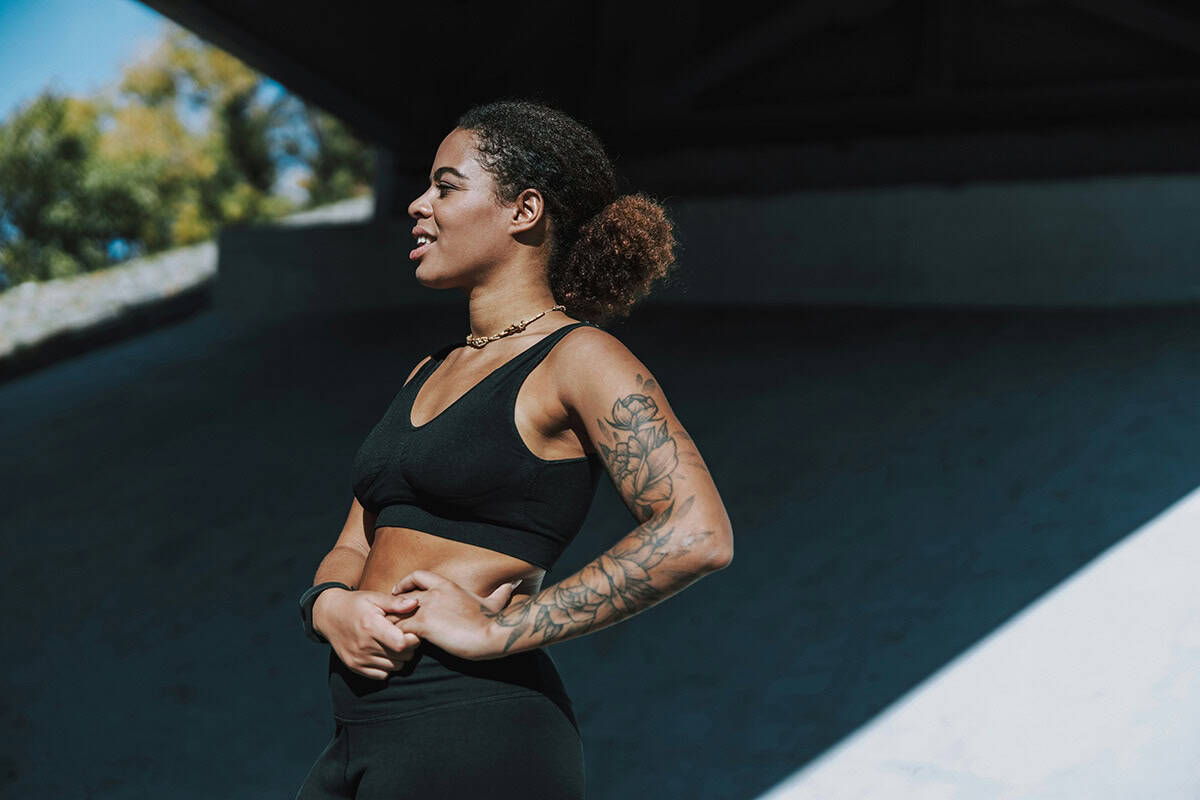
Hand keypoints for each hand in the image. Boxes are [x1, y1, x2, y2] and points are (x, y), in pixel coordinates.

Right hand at [313, 588, 422, 679]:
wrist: (329, 615)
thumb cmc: (355, 604)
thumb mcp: (374, 598)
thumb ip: (395, 603)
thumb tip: (415, 603)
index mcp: (370, 626)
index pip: (401, 643)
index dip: (412, 639)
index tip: (412, 632)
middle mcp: (364, 645)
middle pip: (401, 656)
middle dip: (409, 648)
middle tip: (406, 637)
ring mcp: (358, 658)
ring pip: (394, 667)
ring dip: (399, 658)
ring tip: (394, 644)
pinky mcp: (354, 666)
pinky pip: (382, 675)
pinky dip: (388, 667)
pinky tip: (385, 653)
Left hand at [390, 570, 520, 660]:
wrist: (492, 633)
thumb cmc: (493, 620)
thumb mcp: (496, 602)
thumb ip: (500, 593)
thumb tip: (513, 585)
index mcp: (446, 585)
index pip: (417, 575)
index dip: (405, 583)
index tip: (398, 592)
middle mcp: (433, 593)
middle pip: (401, 596)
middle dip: (394, 608)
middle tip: (389, 620)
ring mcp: (426, 608)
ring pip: (396, 613)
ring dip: (392, 625)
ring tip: (389, 637)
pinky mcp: (423, 625)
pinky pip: (399, 630)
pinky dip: (396, 639)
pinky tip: (401, 648)